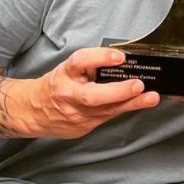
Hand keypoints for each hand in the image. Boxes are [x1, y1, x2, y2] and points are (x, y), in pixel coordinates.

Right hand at [18, 47, 159, 137]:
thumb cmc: (56, 84)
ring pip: (104, 110)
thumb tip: (121, 58)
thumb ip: (91, 64)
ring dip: (131, 104)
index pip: (80, 62)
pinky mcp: (82, 127)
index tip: (120, 56)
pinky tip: (140, 103)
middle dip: (118, 92)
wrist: (32, 112)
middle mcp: (68, 95)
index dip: (100, 58)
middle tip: (138, 85)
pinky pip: (106, 117)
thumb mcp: (69, 68)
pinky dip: (124, 109)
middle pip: (92, 96)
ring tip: (151, 97)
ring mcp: (75, 115)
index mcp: (64, 74)